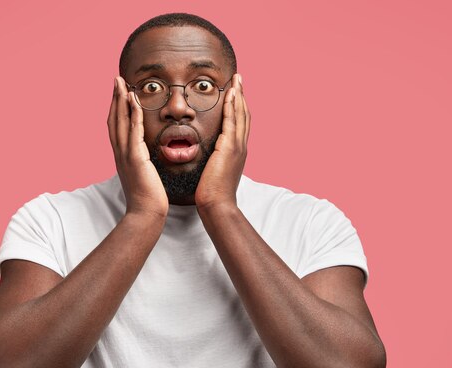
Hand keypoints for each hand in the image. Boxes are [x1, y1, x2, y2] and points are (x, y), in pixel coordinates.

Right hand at [107, 77, 168, 218]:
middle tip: (116, 79)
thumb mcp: (143, 177)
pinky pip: (133, 131)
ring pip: (120, 122)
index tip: (119, 93)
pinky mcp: (135, 158)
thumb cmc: (148, 200)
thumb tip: (145, 161)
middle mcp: (120, 153)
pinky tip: (134, 101)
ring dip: (120, 100)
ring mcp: (126, 155)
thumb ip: (142, 165)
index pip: (116, 127)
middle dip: (115, 98)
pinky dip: (133, 114)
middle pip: (113, 119)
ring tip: (122, 83)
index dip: (116, 109)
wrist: (146, 215)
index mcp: (122, 157)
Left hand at [195, 73, 250, 209]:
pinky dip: (232, 106)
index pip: (240, 123)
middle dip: (242, 95)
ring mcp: (237, 147)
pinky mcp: (229, 148)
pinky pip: (232, 121)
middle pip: (244, 115)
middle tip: (239, 78)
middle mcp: (241, 147)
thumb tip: (207, 157)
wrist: (217, 205)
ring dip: (239, 95)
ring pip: (241, 115)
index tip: (235, 92)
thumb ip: (213, 161)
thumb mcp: (213, 172)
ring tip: (236, 79)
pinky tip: (230, 93)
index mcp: (237, 152)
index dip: (239, 106)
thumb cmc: (212, 193)